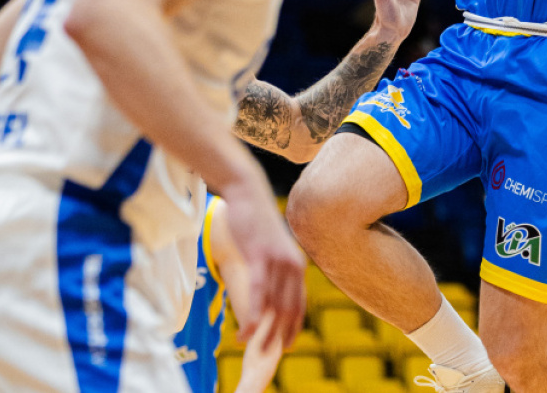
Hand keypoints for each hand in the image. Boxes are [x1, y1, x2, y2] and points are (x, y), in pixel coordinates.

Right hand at [222, 176, 306, 348]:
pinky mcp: (261, 256)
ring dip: (261, 330)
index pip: (300, 303)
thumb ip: (272, 270)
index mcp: (298, 265)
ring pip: (273, 305)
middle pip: (288, 309)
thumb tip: (266, 293)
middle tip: (266, 353)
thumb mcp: (268, 250)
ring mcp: (279, 261)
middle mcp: (293, 265)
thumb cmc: (256, 222)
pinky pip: (258, 293)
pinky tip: (245, 330)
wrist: (248, 193)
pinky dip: (252, 314)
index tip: (287, 345)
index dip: (294, 326)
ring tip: (250, 346)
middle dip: (278, 335)